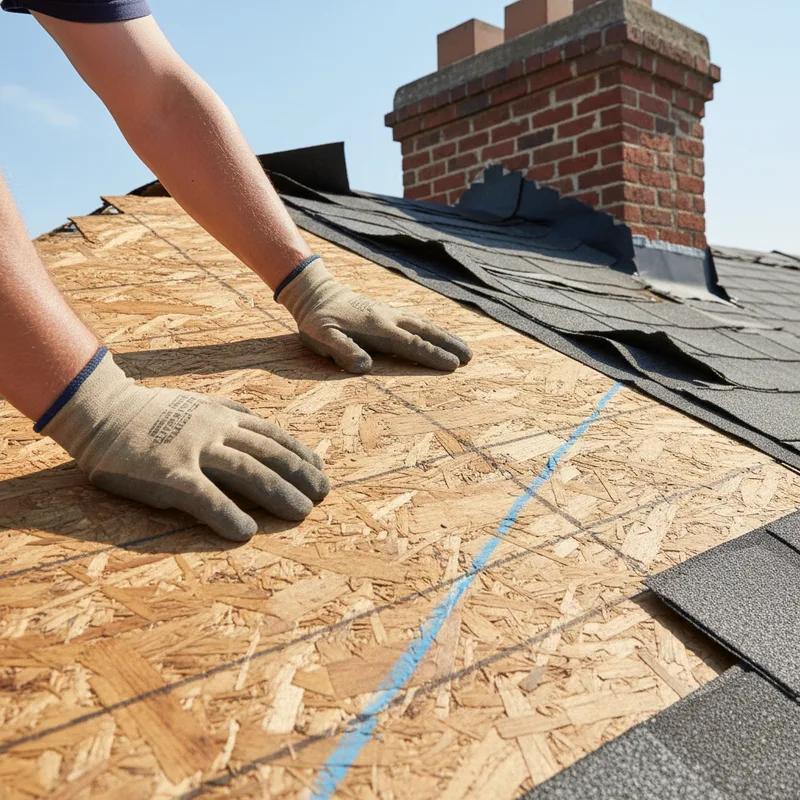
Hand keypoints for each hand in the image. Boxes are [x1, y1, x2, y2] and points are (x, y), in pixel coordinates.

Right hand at [41, 351, 328, 541]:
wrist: (100, 409)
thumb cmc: (149, 411)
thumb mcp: (195, 402)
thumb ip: (225, 412)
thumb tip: (254, 421)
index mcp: (223, 415)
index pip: (271, 435)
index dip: (299, 454)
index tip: (320, 469)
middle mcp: (215, 429)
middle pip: (268, 453)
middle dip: (299, 474)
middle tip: (323, 494)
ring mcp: (193, 450)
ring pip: (247, 471)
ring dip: (278, 493)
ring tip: (302, 512)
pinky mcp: (168, 474)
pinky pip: (205, 497)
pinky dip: (227, 515)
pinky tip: (246, 532)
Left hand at [276, 257, 471, 373]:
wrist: (314, 291)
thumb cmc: (316, 320)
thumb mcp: (322, 337)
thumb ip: (343, 350)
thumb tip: (366, 367)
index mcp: (377, 329)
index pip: (411, 344)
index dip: (432, 356)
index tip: (453, 365)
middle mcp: (388, 319)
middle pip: (425, 331)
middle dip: (448, 344)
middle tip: (470, 357)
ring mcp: (388, 314)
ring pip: (423, 324)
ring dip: (444, 336)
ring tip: (462, 348)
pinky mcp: (385, 312)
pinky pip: (414, 321)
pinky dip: (430, 329)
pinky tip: (436, 334)